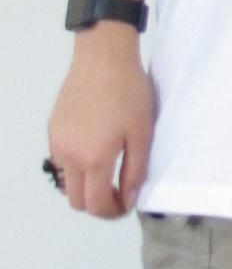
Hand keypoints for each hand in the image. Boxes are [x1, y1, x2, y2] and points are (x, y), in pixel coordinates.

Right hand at [47, 26, 154, 218]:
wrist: (104, 55)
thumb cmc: (129, 91)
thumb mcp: (142, 132)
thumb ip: (135, 170)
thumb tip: (129, 198)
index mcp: (93, 158)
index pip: (96, 205)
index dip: (113, 212)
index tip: (127, 204)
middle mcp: (69, 155)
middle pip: (76, 200)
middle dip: (97, 203)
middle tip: (118, 191)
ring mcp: (57, 141)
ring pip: (66, 180)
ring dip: (84, 184)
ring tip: (108, 167)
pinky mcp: (53, 128)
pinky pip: (61, 158)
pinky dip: (75, 164)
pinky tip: (94, 146)